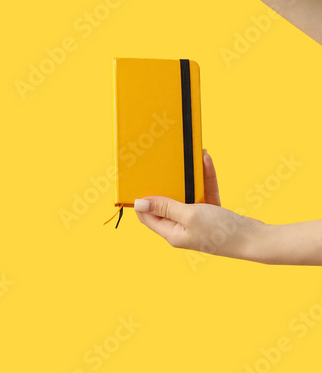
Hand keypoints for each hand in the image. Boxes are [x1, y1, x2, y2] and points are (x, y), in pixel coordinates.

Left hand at [134, 150, 263, 260]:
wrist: (256, 239)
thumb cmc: (222, 231)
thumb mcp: (189, 215)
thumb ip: (165, 206)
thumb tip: (139, 204)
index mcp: (172, 233)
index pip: (147, 216)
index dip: (142, 199)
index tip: (139, 178)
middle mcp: (182, 228)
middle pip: (166, 202)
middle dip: (166, 182)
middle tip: (162, 161)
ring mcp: (197, 221)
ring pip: (187, 194)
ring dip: (188, 176)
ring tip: (189, 156)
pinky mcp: (212, 215)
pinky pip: (204, 192)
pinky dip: (204, 179)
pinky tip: (206, 161)